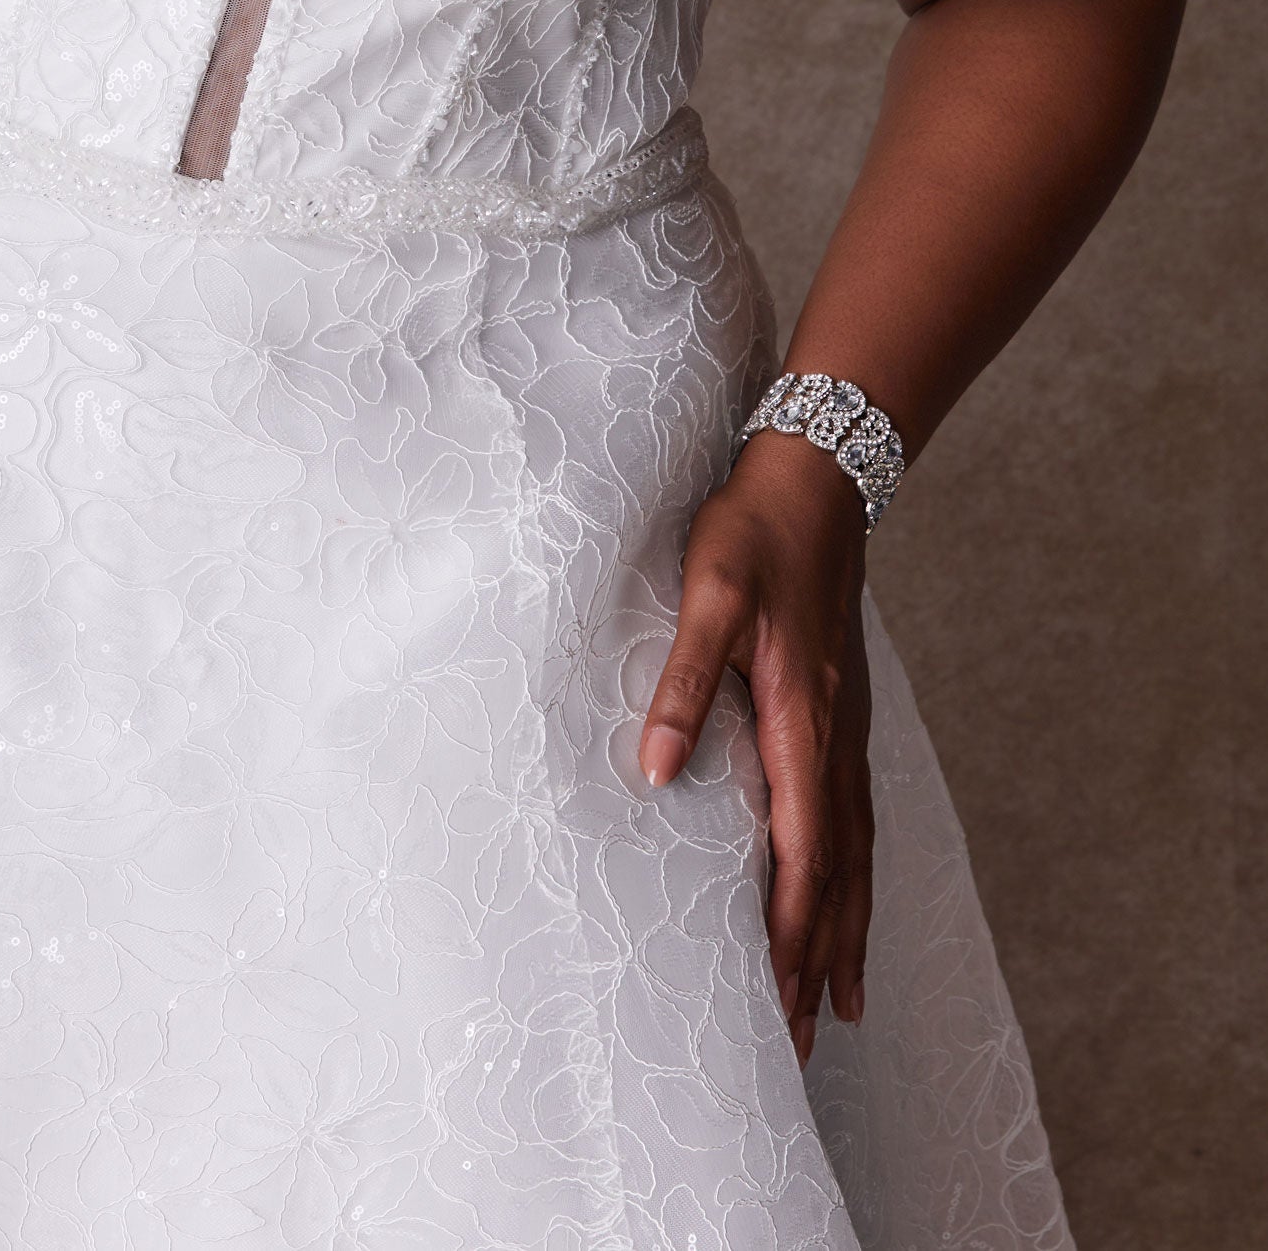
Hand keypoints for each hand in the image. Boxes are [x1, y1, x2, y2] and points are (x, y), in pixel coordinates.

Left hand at [637, 430, 873, 1062]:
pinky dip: (858, 879)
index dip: (790, 926)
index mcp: (801, 715)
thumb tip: (657, 768)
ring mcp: (849, 731)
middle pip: (836, 873)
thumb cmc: (753, 530)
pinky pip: (859, 820)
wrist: (820, 477)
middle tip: (807, 1039)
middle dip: (818, 957)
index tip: (780, 995)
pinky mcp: (845, 716)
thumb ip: (683, 677)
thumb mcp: (709, 591)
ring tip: (840, 1006)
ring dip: (844, 932)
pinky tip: (849, 902)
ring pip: (857, 855)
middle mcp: (835, 738)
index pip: (801, 848)